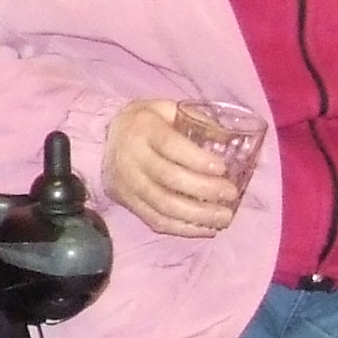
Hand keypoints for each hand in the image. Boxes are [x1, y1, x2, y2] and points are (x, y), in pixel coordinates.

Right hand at [101, 99, 241, 237]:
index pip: (169, 145)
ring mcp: (126, 184)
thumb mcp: (167, 108)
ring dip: (197, 215)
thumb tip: (228, 139)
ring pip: (163, 204)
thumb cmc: (146, 122)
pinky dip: (182, 228)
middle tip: (230, 194)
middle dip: (203, 189)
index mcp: (142, 129)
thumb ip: (195, 120)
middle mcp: (130, 157)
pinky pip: (155, 220)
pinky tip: (205, 229)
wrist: (107, 138)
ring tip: (224, 218)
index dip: (197, 159)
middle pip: (167, 178)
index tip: (222, 168)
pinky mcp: (126, 203)